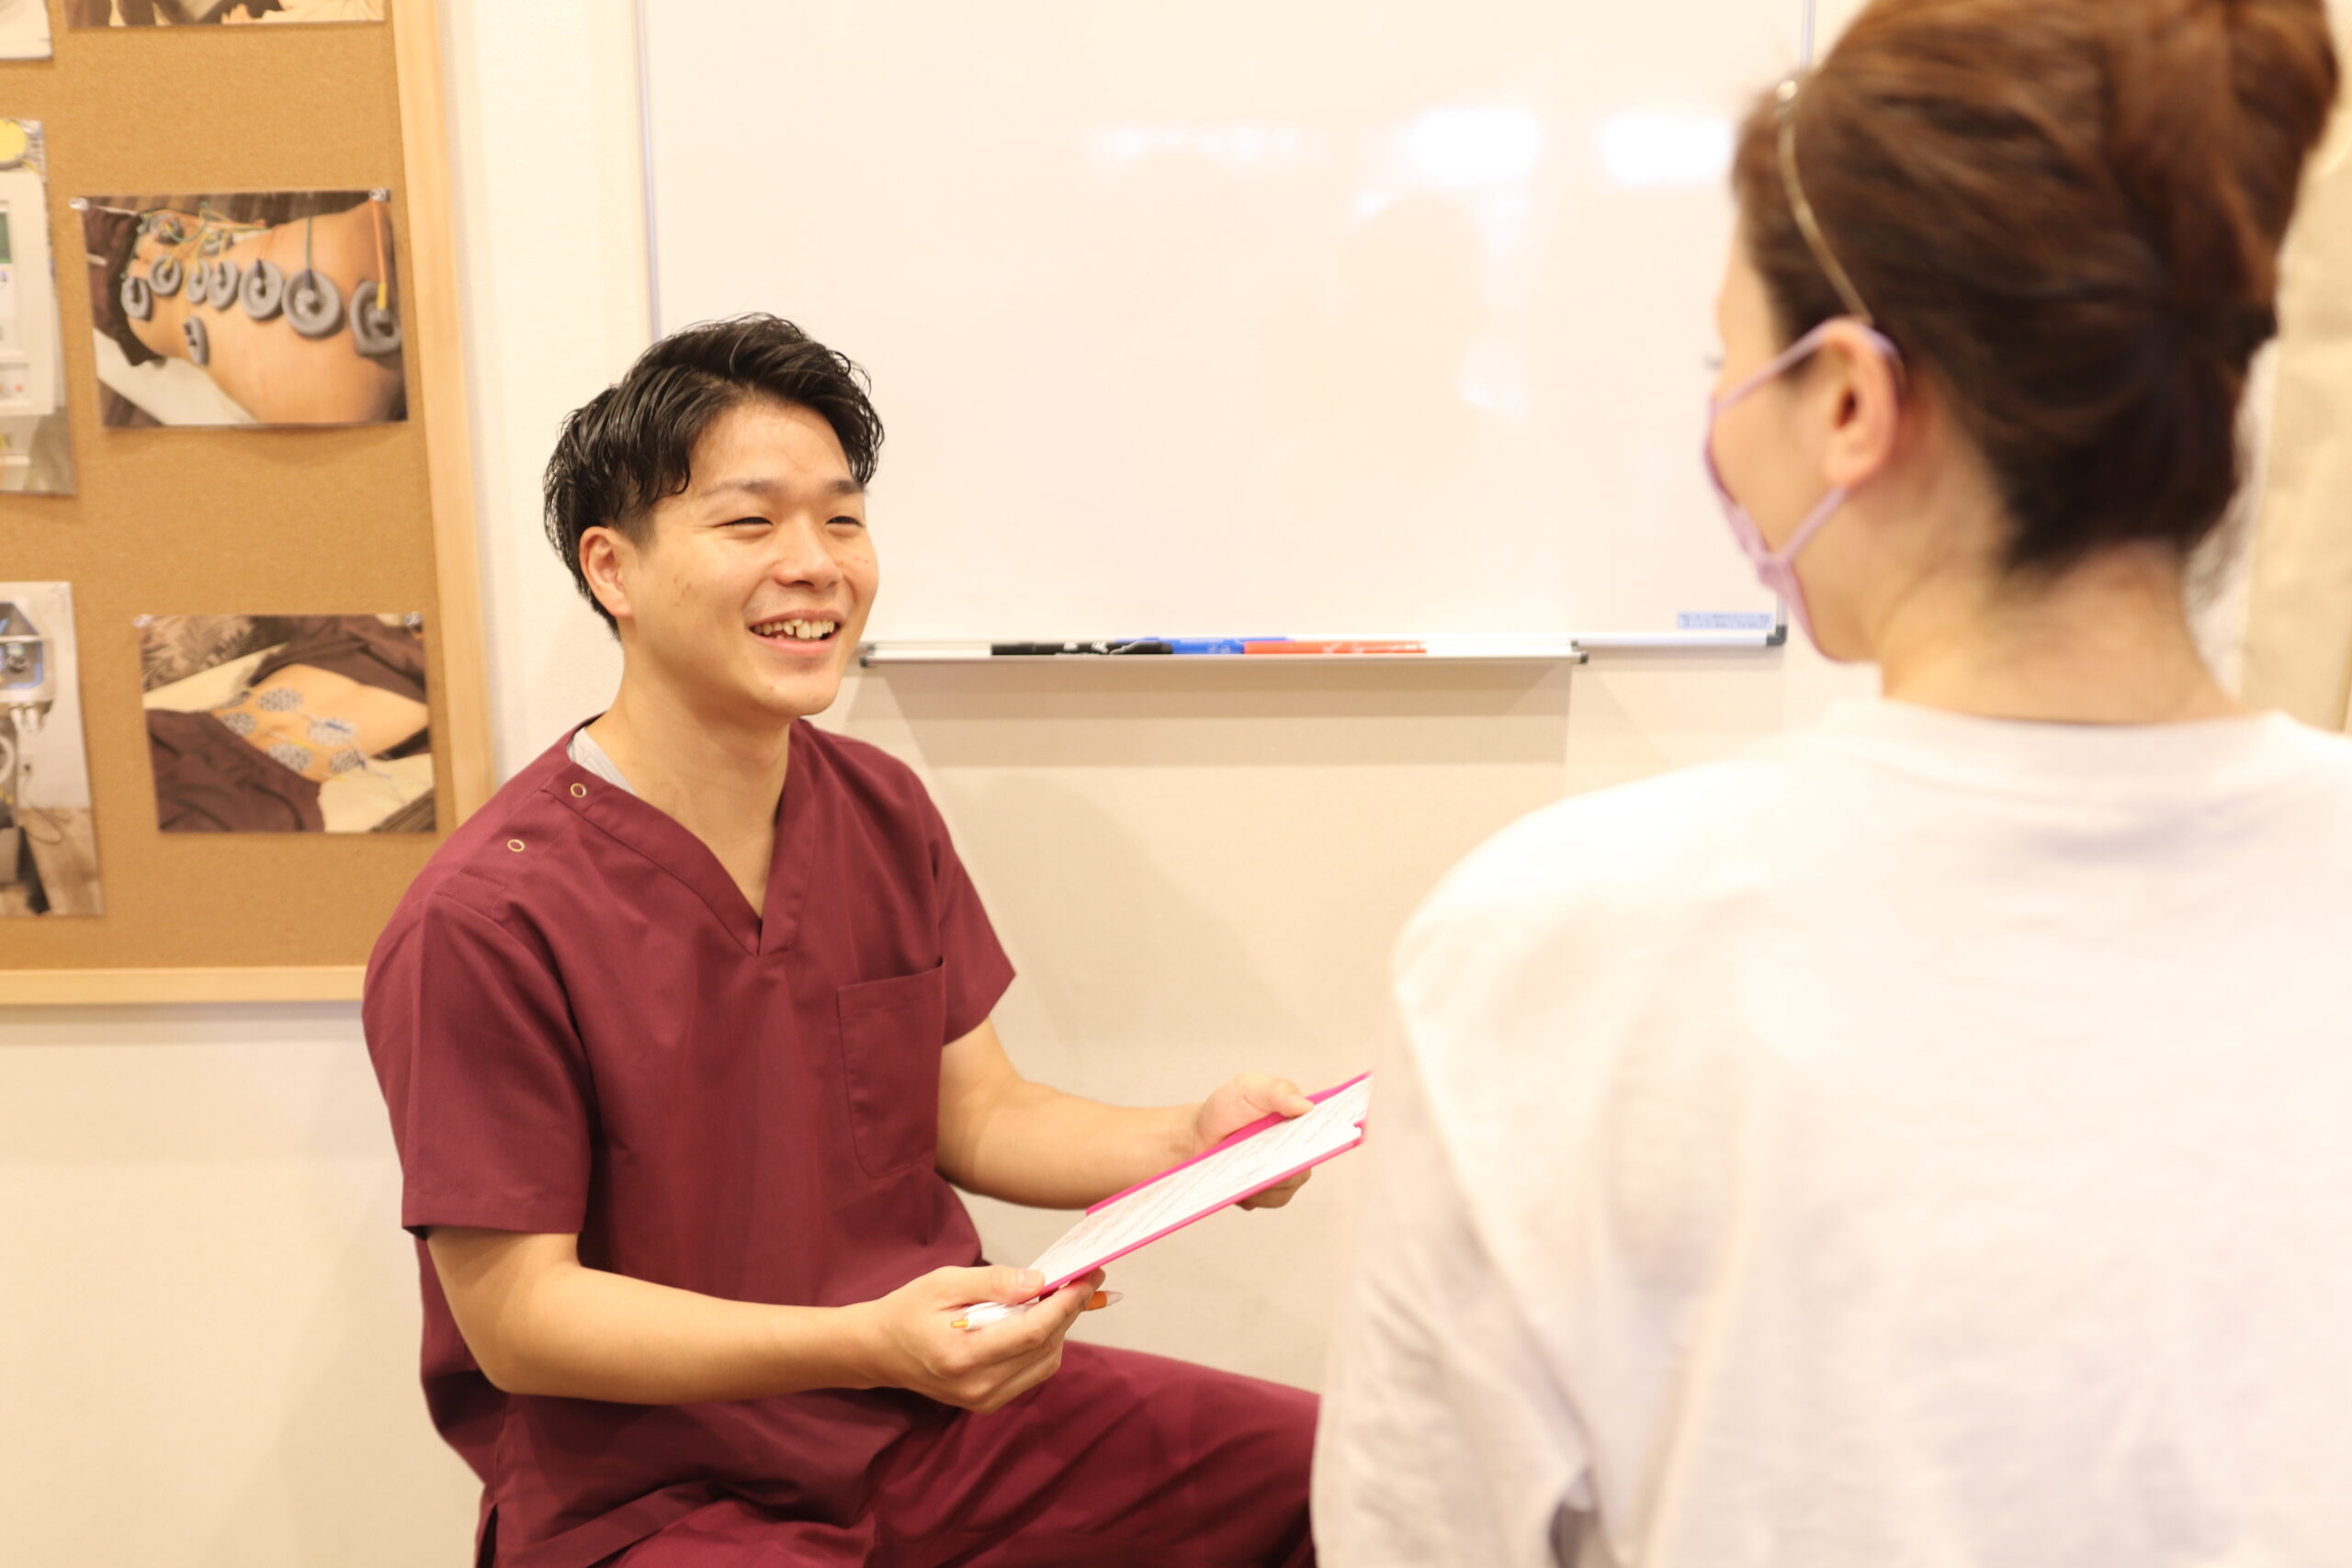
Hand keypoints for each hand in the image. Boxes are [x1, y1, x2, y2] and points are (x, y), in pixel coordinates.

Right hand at [855, 1264, 1104, 1412]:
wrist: (879, 1351)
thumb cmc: (908, 1310)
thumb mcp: (944, 1282)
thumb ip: (993, 1283)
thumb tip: (1038, 1281)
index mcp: (962, 1356)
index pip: (1033, 1333)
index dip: (1067, 1304)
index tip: (1089, 1275)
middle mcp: (977, 1387)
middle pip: (1046, 1348)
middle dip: (1070, 1310)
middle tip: (1085, 1277)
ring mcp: (984, 1400)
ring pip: (1046, 1362)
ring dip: (1060, 1327)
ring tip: (1061, 1294)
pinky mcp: (988, 1403)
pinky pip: (1033, 1372)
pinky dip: (1044, 1343)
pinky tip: (1039, 1318)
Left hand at [1192, 1072, 1317, 1209]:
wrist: (1200, 1136)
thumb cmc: (1228, 1107)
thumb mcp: (1248, 1087)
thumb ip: (1276, 1090)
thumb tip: (1307, 1105)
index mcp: (1304, 1112)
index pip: (1329, 1120)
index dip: (1333, 1128)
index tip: (1321, 1134)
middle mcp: (1304, 1142)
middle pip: (1313, 1156)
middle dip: (1292, 1157)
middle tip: (1271, 1156)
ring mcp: (1291, 1168)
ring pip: (1292, 1180)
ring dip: (1268, 1175)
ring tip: (1243, 1166)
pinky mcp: (1275, 1190)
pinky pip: (1274, 1198)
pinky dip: (1256, 1191)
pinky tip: (1239, 1181)